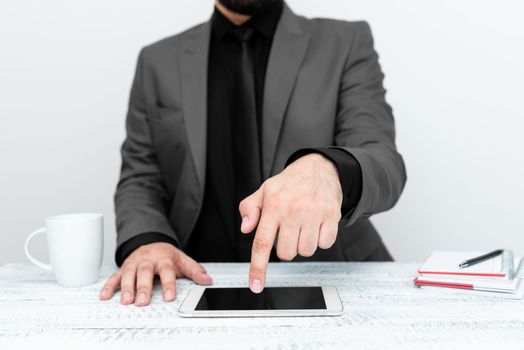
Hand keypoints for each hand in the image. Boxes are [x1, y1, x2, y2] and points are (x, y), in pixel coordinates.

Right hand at [99, 242, 211, 305]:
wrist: (152, 242)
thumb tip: (207, 280)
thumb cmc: (167, 255)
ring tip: (126, 301)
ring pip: (128, 274)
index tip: (169, 297)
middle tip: (143, 301)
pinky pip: (114, 276)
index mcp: (164, 258)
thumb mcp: (183, 260)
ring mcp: (134, 263)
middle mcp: (147, 260)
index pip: (167, 270)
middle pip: (145, 272)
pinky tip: (105, 296)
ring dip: (126, 288)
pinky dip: (108, 286)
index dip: (169, 283)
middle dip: (143, 287)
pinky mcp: (123, 268)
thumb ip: (195, 270)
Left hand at [239, 153, 342, 292]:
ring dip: (303, 244)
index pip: (262, 243)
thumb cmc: (288, 184)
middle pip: (286, 253)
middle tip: (288, 232)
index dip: (258, 268)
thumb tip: (245, 228)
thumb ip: (249, 209)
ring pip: (305, 251)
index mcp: (273, 205)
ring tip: (302, 227)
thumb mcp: (263, 191)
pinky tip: (316, 226)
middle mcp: (293, 210)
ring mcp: (314, 213)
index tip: (256, 285)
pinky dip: (320, 240)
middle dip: (285, 248)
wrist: (318, 168)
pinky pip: (325, 244)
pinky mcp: (332, 215)